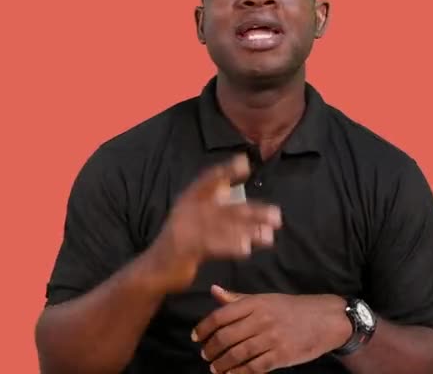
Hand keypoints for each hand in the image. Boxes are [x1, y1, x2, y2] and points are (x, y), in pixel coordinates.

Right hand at [149, 154, 282, 291]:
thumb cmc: (180, 243)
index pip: (209, 180)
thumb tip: (229, 187)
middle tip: (277, 216)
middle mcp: (186, 209)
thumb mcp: (193, 219)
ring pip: (222, 227)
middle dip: (253, 212)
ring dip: (248, 231)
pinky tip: (246, 250)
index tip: (245, 162)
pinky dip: (230, 246)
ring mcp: (184, 228)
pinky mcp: (184, 248)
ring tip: (269, 236)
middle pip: (226, 207)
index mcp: (188, 199)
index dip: (226, 170)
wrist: (154, 270)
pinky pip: (212, 245)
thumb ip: (210, 205)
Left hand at [192, 285, 351, 372]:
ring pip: (237, 354)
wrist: (326, 319)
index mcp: (256, 302)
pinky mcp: (281, 356)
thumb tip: (214, 291)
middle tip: (205, 354)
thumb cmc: (292, 308)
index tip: (196, 337)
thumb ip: (238, 298)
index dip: (204, 327)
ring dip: (221, 364)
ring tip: (215, 367)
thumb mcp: (265, 298)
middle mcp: (262, 319)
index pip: (221, 315)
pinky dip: (239, 373)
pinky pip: (254, 367)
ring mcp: (272, 338)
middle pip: (226, 337)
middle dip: (211, 349)